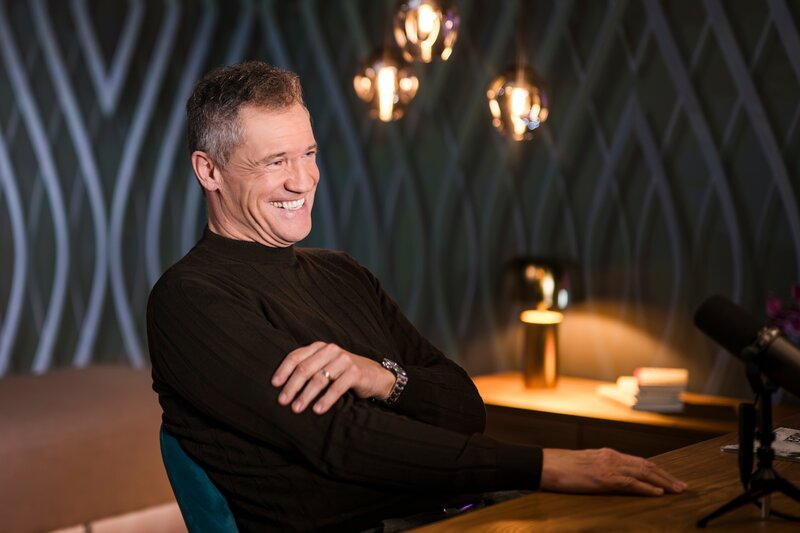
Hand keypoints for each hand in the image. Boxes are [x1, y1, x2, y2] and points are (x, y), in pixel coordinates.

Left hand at [271, 342, 395, 414]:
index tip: (274, 385)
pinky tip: (317, 410)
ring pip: (319, 378)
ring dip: (306, 395)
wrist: (375, 375)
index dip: (283, 371)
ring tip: (296, 409)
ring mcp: (344, 360)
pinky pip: (336, 387)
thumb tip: (281, 386)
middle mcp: (331, 350)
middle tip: (282, 401)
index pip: (296, 356)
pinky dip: (325, 399)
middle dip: (292, 386)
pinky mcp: (355, 372)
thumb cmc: (344, 373)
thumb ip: (309, 368)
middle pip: (305, 368)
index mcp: (320, 347)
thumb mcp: (326, 366)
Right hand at [541, 448, 686, 495]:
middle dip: (667, 475)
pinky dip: (647, 487)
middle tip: (682, 486)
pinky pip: (631, 482)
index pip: (639, 461)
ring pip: (644, 472)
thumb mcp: (584, 466)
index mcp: (607, 454)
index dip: (657, 470)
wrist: (545, 464)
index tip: (669, 479)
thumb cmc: (560, 467)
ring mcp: (609, 466)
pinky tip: (658, 493)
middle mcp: (612, 457)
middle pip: (646, 465)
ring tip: (677, 489)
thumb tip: (610, 478)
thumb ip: (600, 469)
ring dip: (664, 481)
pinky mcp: (604, 477)